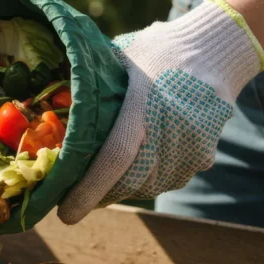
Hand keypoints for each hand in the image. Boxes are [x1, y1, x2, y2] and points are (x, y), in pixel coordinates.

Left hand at [57, 0, 263, 223]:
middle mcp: (173, 128)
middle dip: (98, 194)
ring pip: (148, 186)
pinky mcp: (203, 156)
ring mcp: (192, 145)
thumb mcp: (117, 57)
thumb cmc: (155, 51)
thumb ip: (90, 85)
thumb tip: (48, 111)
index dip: (89, 190)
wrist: (215, 49)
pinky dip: (147, 179)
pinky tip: (135, 163)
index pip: (115, 157)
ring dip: (122, 187)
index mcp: (145, 102)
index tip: (65, 214)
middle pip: (130, 181)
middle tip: (75, 198)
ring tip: (103, 178)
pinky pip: (168, 179)